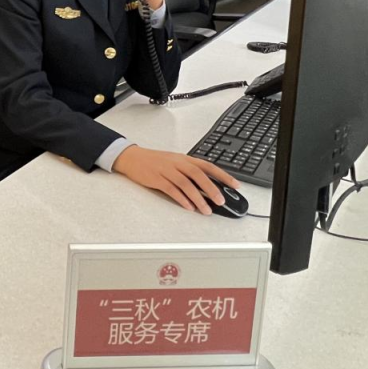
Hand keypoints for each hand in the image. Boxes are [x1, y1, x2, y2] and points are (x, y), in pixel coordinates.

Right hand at [114, 146, 239, 213]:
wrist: (132, 157)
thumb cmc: (154, 161)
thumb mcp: (174, 161)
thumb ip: (189, 171)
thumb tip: (207, 186)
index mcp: (184, 158)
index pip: (207, 166)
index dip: (223, 175)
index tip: (235, 185)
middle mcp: (177, 163)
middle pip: (198, 175)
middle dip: (211, 189)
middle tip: (221, 201)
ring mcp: (166, 170)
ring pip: (186, 184)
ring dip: (198, 198)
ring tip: (206, 210)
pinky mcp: (156, 179)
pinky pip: (171, 190)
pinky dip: (182, 199)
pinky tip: (189, 207)